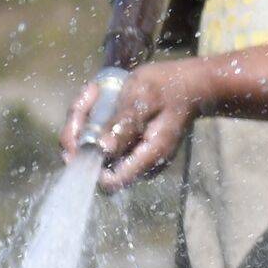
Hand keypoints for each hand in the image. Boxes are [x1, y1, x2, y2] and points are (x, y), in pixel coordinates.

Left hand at [75, 56, 215, 191]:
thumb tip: (102, 149)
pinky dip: (92, 120)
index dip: (85, 162)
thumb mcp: (145, 97)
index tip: (78, 131)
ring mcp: (134, 158)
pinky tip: (98, 95)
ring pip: (92, 151)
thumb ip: (125, 124)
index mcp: (149, 157)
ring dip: (84, 122)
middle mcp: (140, 165)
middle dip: (80, 132)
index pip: (109, 181)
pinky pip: (99, 141)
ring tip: (93, 91)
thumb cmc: (169, 87)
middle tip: (89, 96)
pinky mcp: (128, 148)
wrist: (189, 85)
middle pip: (94, 165)